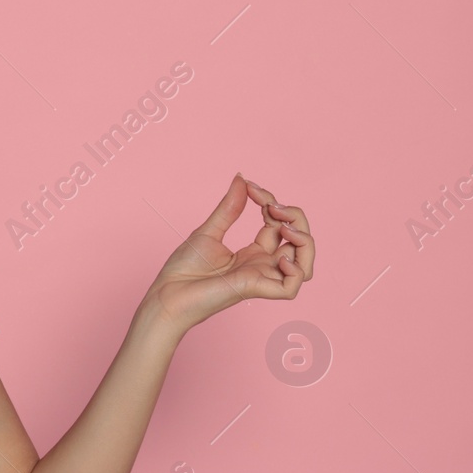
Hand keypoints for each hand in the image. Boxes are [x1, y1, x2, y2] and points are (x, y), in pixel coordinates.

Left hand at [141, 174, 314, 333]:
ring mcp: (261, 278)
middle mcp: (263, 266)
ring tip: (284, 226)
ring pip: (305, 266)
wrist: (167, 293)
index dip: (272, 203)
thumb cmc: (184, 269)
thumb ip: (229, 208)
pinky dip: (295, 270)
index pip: (279, 225)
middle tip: (271, 206)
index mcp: (254, 253)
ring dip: (303, 242)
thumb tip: (242, 179)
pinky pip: (291, 287)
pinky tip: (279, 256)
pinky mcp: (255, 290)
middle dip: (295, 218)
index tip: (252, 187)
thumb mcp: (209, 231)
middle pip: (300, 243)